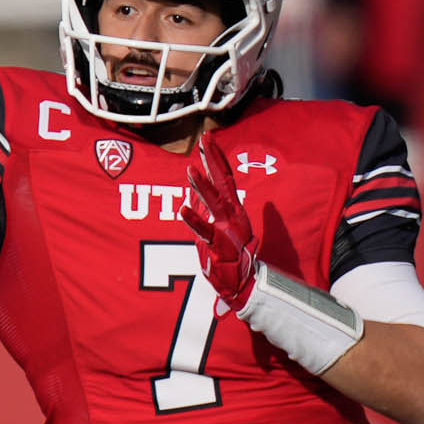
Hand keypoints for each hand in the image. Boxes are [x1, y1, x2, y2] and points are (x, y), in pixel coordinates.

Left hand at [184, 139, 258, 309]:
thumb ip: (209, 204)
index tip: (208, 138)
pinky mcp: (218, 247)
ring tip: (191, 170)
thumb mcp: (219, 223)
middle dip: (213, 161)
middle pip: (223, 184)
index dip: (217, 158)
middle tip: (205, 141)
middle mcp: (233, 216)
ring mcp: (226, 231)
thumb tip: (198, 183)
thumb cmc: (230, 255)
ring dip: (203, 187)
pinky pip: (205, 231)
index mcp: (233, 209)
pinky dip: (194, 220)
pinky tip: (183, 208)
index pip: (226, 178)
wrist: (241, 284)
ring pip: (215, 205)